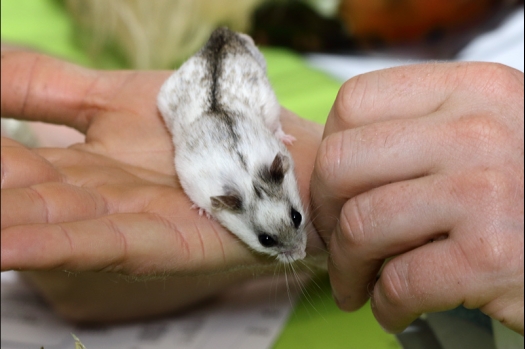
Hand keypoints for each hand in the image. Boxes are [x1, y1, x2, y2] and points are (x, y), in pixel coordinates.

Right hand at [1, 51, 324, 275]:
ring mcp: (125, 222)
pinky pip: (102, 243)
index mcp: (77, 162)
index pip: (5, 160)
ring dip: (2, 226)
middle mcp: (92, 196)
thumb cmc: (198, 124)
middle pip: (16, 196)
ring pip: (46, 223)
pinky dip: (53, 244)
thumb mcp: (110, 95)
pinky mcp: (163, 241)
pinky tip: (9, 245)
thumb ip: (42, 86)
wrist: (270, 151)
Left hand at [310, 62, 523, 333]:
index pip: (355, 103)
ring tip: (359, 282)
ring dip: (348, 267)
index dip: (332, 150)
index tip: (340, 187)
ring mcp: (488, 191)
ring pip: (360, 224)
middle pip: (341, 162)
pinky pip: (400, 282)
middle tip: (339, 240)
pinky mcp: (494, 256)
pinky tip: (395, 307)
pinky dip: (385, 304)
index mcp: (470, 89)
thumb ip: (421, 134)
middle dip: (325, 212)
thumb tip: (333, 164)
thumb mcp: (485, 134)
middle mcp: (479, 130)